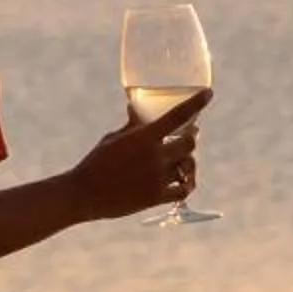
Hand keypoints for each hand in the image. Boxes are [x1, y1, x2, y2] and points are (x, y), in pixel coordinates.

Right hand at [71, 88, 209, 222]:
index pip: (177, 115)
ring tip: (182, 160)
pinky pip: (183, 190)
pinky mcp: (156, 197)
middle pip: (190, 143)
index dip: (196, 103)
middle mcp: (155, 157)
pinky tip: (183, 181)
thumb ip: (131, 126)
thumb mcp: (113, 139)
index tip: (209, 93)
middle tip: (188, 135)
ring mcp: (157, 178)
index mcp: (143, 138)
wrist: (83, 194)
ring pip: (188, 166)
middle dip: (190, 137)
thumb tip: (135, 108)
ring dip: (187, 161)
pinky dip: (186, 184)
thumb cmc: (95, 163)